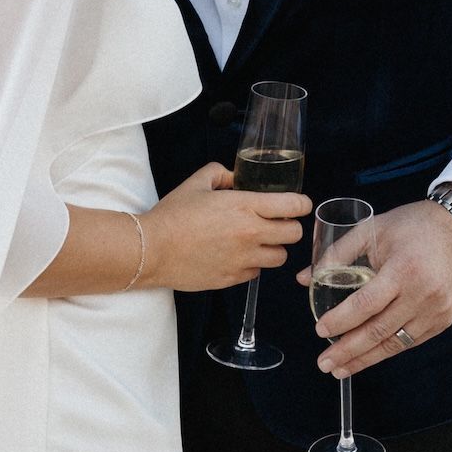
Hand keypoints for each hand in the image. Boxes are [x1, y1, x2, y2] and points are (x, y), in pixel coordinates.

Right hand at [144, 162, 311, 293]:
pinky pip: (256, 273)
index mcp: (245, 207)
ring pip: (280, 257)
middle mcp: (250, 234)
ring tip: (255, 242)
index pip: (294, 206)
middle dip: (288, 227)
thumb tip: (236, 178)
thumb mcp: (197, 182)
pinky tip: (236, 256)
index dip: (300, 204)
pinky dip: (252, 265)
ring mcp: (243, 259)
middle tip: (275, 224)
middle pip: (294, 234)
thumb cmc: (172, 216)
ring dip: (272, 248)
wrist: (152, 250)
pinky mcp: (233, 278)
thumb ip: (222, 173)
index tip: (296, 204)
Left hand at [301, 199, 451, 376]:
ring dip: (365, 359)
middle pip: (378, 331)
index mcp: (403, 270)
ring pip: (395, 343)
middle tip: (324, 363)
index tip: (320, 332)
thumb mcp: (373, 230)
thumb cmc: (414, 225)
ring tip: (340, 368)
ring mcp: (436, 311)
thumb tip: (305, 279)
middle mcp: (422, 294)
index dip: (341, 321)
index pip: (365, 304)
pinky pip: (410, 342)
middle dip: (348, 351)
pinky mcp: (444, 320)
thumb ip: (337, 254)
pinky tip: (368, 356)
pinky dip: (387, 351)